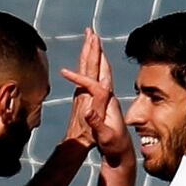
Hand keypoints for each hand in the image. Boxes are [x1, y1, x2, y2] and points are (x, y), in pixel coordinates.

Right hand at [60, 29, 130, 165]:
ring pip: (101, 71)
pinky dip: (94, 67)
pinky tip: (92, 63)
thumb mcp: (105, 137)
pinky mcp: (104, 101)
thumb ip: (97, 124)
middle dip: (95, 51)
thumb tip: (88, 111)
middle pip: (101, 68)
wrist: (121, 152)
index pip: (92, 83)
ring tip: (93, 40)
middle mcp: (109, 96)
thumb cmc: (114, 146)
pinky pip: (98, 78)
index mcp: (108, 102)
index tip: (64, 73)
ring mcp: (107, 98)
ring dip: (96, 55)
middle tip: (91, 33)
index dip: (78, 78)